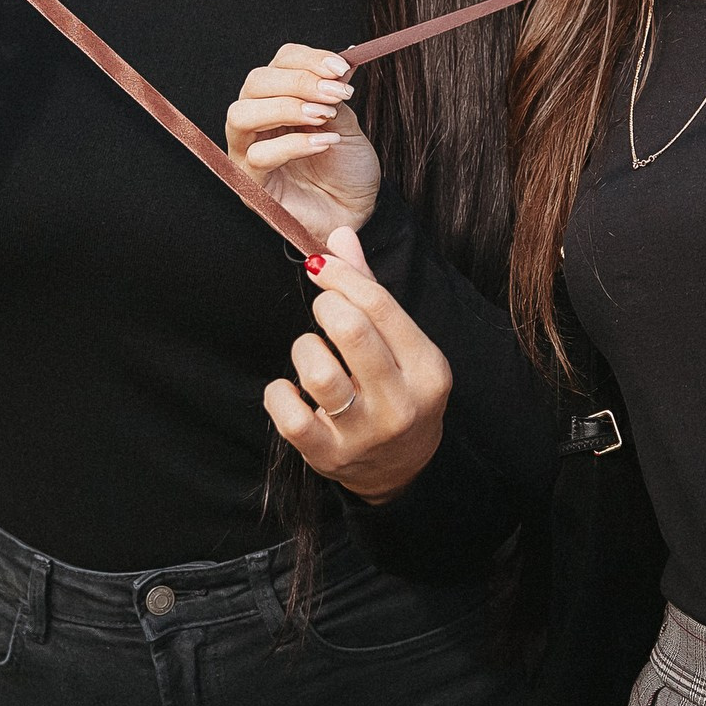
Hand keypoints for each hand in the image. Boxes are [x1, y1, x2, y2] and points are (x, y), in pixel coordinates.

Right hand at [226, 43, 381, 238]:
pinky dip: (294, 144)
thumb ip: (332, 93)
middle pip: (255, 83)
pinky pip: (259, 155)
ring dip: (286, 107)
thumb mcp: (344, 121)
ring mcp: (248, 151)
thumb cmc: (346, 167)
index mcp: (277, 99)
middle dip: (298, 82)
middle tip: (334, 93)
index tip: (339, 67)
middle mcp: (256, 121)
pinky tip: (324, 142)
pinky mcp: (252, 183)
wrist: (357, 210)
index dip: (306, 59)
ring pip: (242, 115)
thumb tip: (339, 60)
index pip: (278, 64)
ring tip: (324, 115)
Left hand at [264, 227, 449, 505]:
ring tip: (312, 354)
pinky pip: (289, 417)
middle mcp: (401, 403)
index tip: (320, 267)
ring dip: (304, 350)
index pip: (380, 305)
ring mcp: (365, 434)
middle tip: (323, 311)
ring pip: (318, 373)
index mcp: (427, 368)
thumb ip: (370, 290)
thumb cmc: (399, 391)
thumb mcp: (402, 345)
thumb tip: (339, 235)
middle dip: (326, 308)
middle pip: (352, 331)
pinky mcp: (329, 457)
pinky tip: (290, 390)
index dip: (342, 276)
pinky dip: (279, 394)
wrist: (404, 470)